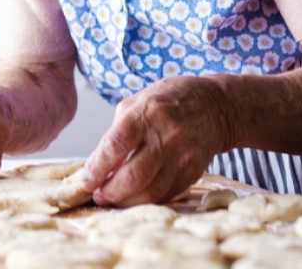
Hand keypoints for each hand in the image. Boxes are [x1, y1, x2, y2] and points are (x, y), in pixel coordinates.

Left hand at [81, 76, 231, 205]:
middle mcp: (165, 135)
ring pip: (150, 191)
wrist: (214, 106)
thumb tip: (99, 164)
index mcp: (145, 113)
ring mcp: (182, 155)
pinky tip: (135, 196)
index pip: (116, 145)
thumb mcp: (137, 102)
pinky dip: (146, 199)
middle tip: (98, 195)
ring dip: (126, 200)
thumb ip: (117, 131)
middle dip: (110, 191)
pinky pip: (166, 194)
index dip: (98, 168)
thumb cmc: (168, 100)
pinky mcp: (193, 170)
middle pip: (134, 176)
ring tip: (112, 198)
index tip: (87, 181)